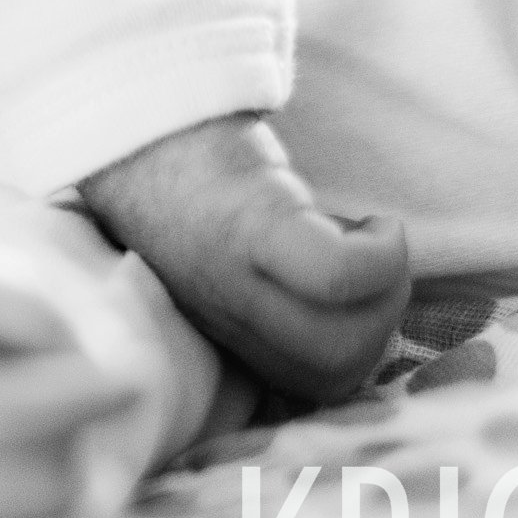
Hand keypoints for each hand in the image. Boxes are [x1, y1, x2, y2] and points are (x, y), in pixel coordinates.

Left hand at [78, 113, 408, 401]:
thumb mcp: (226, 258)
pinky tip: (375, 224)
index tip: (362, 299)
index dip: (356, 356)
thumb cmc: (191, 184)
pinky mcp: (249, 228)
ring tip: (376, 244)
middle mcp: (226, 316)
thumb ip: (269, 296)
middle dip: (381, 331)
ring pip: (338, 342)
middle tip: (378, 269)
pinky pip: (335, 275)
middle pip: (331, 376)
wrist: (130, 123)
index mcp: (226, 331)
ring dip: (386, 295)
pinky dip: (378, 256)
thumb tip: (359, 314)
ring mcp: (233, 277)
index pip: (304, 394)